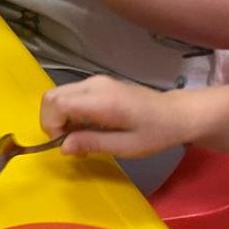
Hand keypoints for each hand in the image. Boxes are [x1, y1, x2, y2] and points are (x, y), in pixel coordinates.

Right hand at [39, 75, 187, 158]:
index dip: (51, 125)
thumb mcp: (126, 146)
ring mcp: (95, 81)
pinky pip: (71, 95)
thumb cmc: (155, 133)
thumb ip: (92, 143)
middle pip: (52, 96)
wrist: (176, 114)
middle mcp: (94, 85)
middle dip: (51, 122)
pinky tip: (87, 127)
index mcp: (101, 100)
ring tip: (80, 138)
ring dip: (60, 118)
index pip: (57, 103)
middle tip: (69, 143)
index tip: (65, 145)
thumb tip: (62, 147)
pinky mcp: (98, 83)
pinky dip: (69, 112)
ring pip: (58, 94)